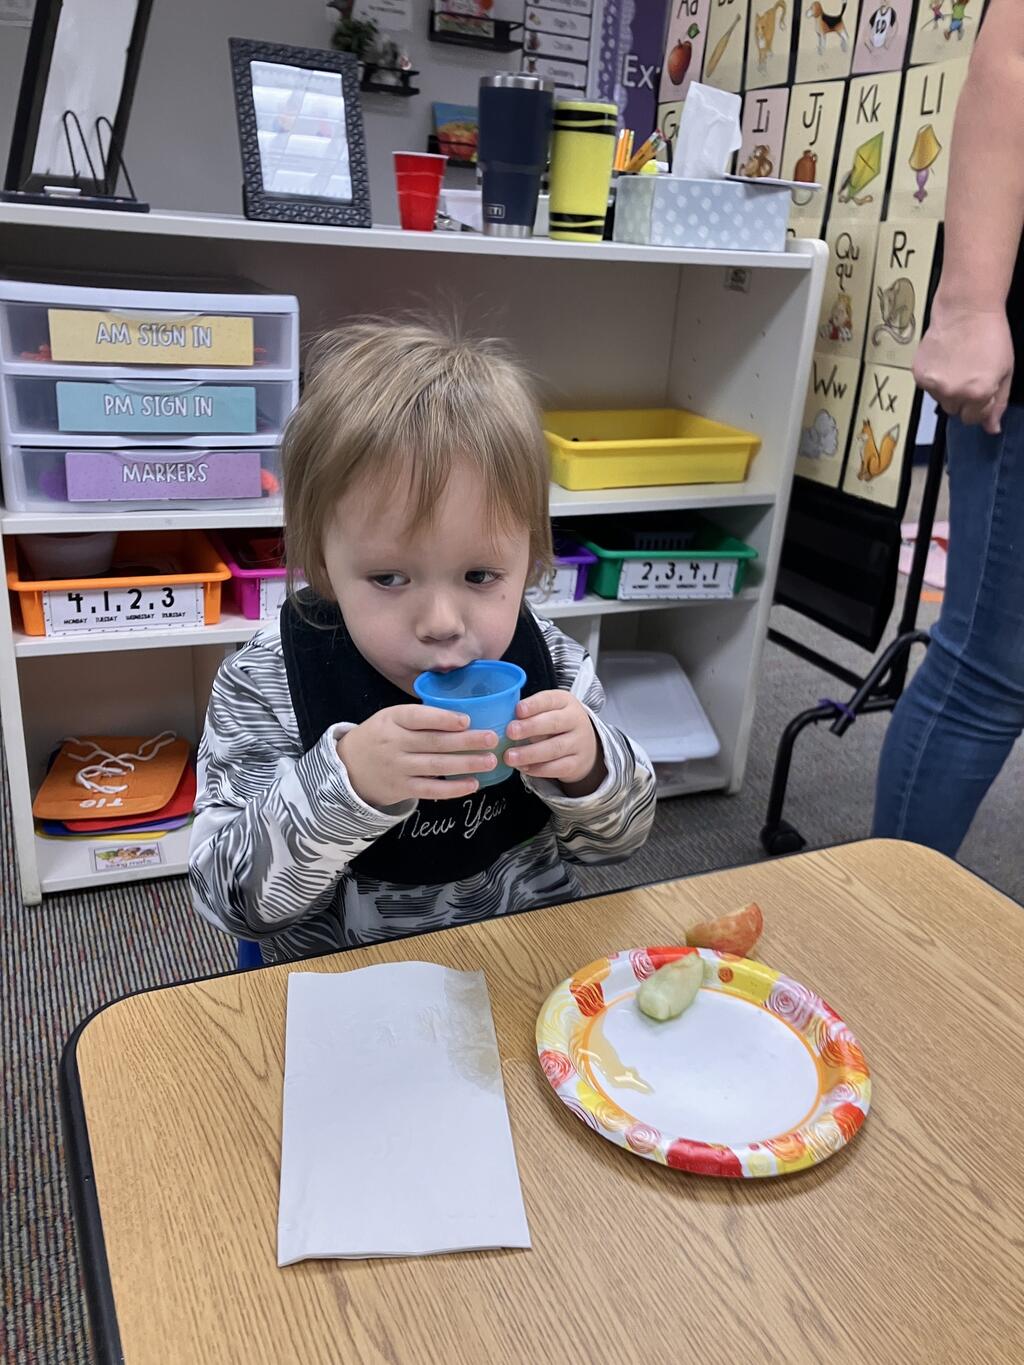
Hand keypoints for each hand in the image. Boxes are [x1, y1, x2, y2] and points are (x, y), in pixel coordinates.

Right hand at [337, 706, 497, 808]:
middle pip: (434, 742)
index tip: (467, 720)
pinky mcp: (401, 789)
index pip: (418, 717)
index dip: (443, 719)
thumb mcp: (391, 718)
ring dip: (466, 764)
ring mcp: (397, 768)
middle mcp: (394, 743)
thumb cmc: (379, 737)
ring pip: (436, 767)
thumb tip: (465, 716)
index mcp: (392, 719)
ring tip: (490, 761)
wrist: (348, 768)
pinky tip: (473, 784)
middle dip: (466, 741)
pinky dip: (453, 789)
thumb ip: (420, 717)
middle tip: (492, 739)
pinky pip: (431, 790)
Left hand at [504, 690, 604, 795]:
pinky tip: (523, 768)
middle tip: (510, 732)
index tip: (518, 710)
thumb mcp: (548, 711)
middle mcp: (575, 720)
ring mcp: (579, 743)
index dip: (534, 705)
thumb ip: (530, 713)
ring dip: (530, 753)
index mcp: (565, 702)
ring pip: (555, 748)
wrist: (586, 746)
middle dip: (530, 727)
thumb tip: (502, 721)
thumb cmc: (557, 725)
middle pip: (554, 723)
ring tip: (510, 757)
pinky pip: (558, 767)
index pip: (550, 699)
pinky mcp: (577, 763)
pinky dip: (539, 769)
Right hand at [913, 303, 1014, 434]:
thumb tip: (992, 428)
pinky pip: (927, 387)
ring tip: (956, 363)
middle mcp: (954, 393)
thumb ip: (998, 403)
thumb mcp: (1005, 372)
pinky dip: (934, 378)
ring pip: (939, 399)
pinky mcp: (920, 375)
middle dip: (962, 398)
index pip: (973, 419)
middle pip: (954, 411)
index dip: (978, 405)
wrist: (966, 310)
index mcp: (978, 394)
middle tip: (968, 374)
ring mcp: (934, 384)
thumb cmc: (989, 334)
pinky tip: (944, 360)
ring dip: (947, 388)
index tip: (980, 390)